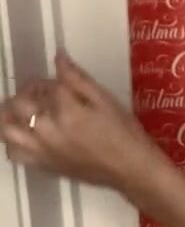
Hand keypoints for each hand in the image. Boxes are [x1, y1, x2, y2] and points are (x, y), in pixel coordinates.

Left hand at [0, 49, 162, 192]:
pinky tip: (26, 134)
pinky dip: (14, 140)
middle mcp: (47, 131)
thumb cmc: (123, 132)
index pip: (45, 86)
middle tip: (40, 92)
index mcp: (66, 111)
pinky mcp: (42, 165)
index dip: (49, 80)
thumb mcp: (105, 100)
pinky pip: (14, 153)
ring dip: (10, 115)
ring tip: (24, 111)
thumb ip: (78, 78)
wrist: (129, 169)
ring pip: (7, 129)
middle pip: (19, 104)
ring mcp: (41, 150)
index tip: (58, 80)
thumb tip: (58, 57)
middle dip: (27, 92)